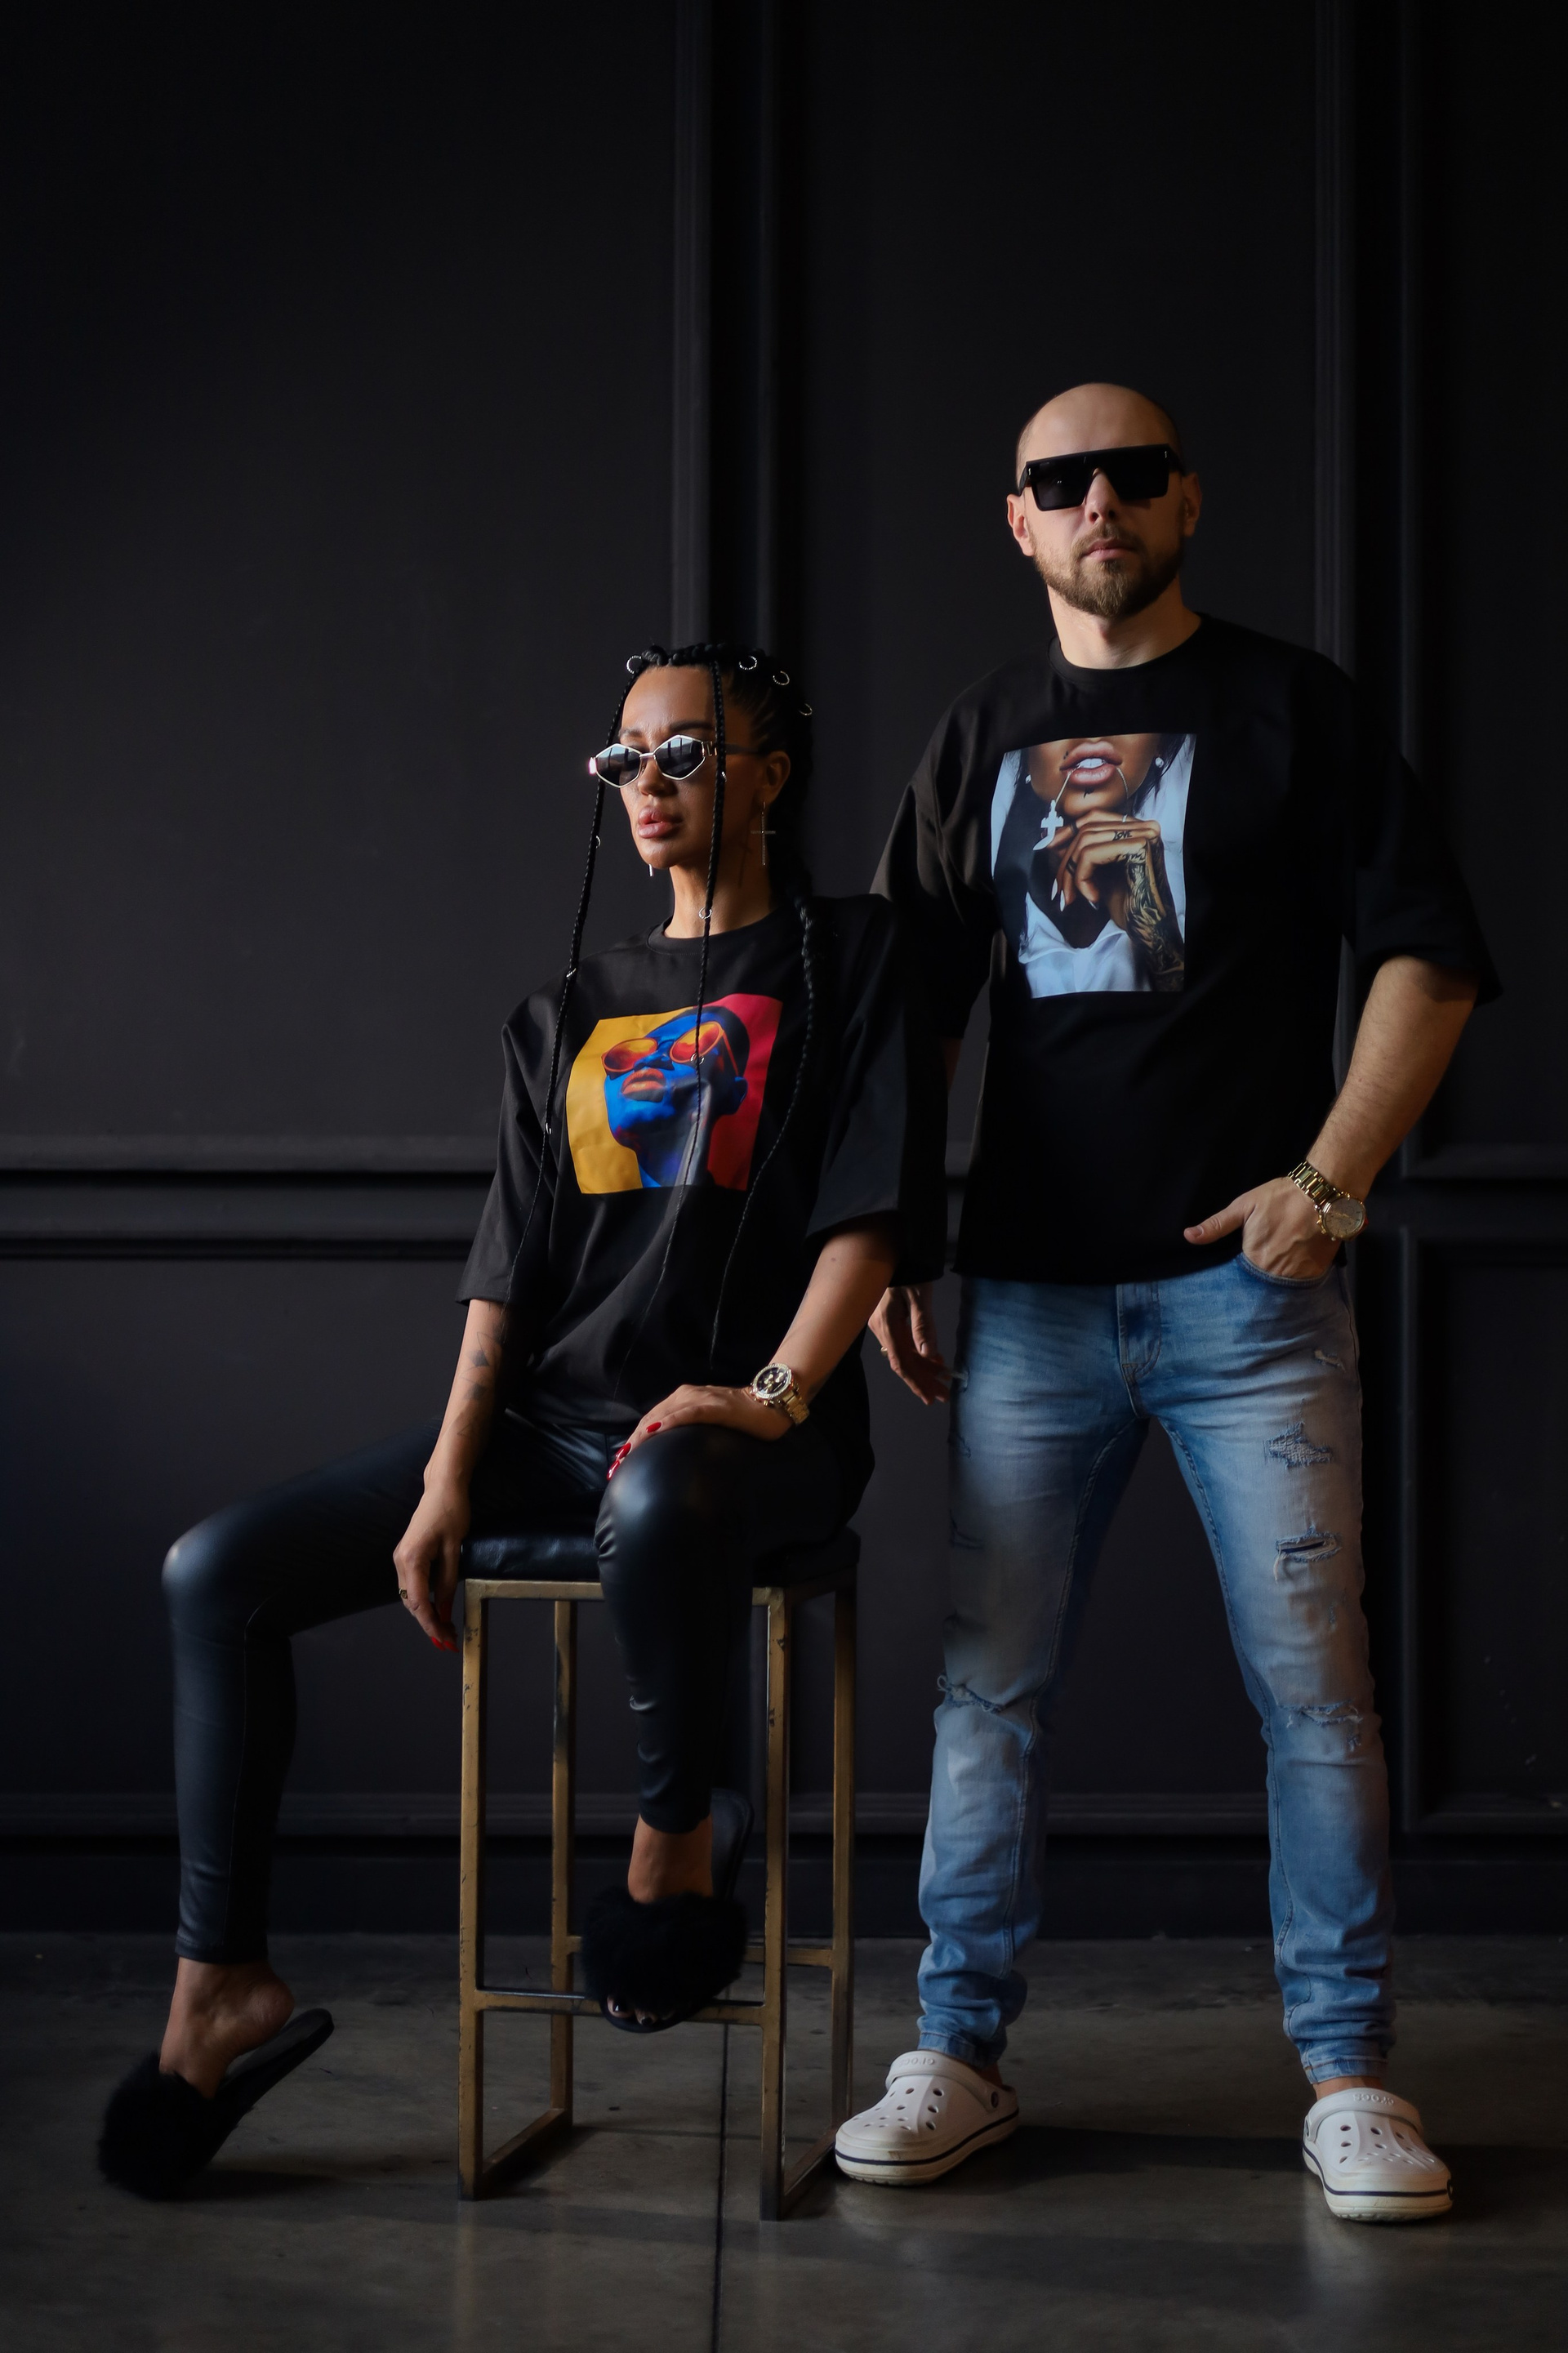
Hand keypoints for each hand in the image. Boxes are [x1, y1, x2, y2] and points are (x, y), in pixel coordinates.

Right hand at [391, 1476, 469, 1651]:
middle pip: (411, 1603)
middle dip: (429, 1623)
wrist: (442, 1487)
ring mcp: (400, 1558)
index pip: (419, 1602)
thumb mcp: (455, 1549)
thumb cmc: (451, 1512)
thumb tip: (444, 1611)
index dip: (431, 1625)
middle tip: (448, 1640)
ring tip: (446, 1629)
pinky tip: (437, 1609)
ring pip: (410, 1596)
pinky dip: (423, 1600)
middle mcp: (400, 1561)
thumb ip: (448, 1581)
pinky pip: (412, 1585)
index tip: (444, 1641)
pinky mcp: (405, 1556)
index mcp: (411, 1559)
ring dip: (426, 1614)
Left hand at [609, 1383, 787, 1475]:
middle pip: (651, 1418)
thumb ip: (689, 1430)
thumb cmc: (741, 1416)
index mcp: (683, 1399)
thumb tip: (673, 1453)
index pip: (651, 1419)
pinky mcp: (715, 1406)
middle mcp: (686, 1395)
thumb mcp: (708, 1422)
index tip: (620, 1461)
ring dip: (642, 1435)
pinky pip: (687, 1413)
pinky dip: (670, 1422)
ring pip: (663, 1415)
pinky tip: (655, 1432)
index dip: (634, 1439)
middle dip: (632, 1442)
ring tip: (628, 1454)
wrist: (771, 1403)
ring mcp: (700, 1399)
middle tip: (617, 1465)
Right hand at [870, 1282, 950, 1403]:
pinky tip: (932, 1359)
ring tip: (942, 1379)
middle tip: (943, 1394)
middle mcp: (881, 1328)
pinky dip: (917, 1353)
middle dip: (923, 1380)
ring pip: (903, 1354)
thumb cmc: (909, 1271)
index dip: (916, 1383)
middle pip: (902, 1362)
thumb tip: (928, 1355)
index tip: (931, 1397)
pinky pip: (902, 1343)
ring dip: (922, 1368)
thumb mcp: (920, 1297)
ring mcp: (882, 1325)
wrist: (893, 1251)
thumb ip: (923, 1326)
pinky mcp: (886, 1320)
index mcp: (887, 1325)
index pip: (901, 1363)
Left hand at [1054, 815, 1162, 914]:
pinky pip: (1091, 855)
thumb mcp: (1101, 872)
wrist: (1149, 930)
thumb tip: (1051, 839)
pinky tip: (1093, 898)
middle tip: (1059, 891)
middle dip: (1066, 862)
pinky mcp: (1138, 848)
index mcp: (1138, 829)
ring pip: (1086, 842)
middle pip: (1088, 829)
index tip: (1047, 848)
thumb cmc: (1127, 905)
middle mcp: (1145, 827)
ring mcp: (1144, 835)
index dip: (1068, 831)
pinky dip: (1082, 878)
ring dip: (1071, 874)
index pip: (1095, 817)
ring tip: (1071, 898)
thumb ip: (1084, 852)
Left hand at [1184, 1176, 1340, 1280]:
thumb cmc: (1280, 1198)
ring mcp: (1297, 1274)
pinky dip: (1298, 1276)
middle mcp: (1275, 1272)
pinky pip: (1302, 1283)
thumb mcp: (1243, 1207)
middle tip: (1265, 1261)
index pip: (1242, 1278)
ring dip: (1279, 1278)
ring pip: (1282, 1285)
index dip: (1242, 1273)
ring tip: (1280, 1264)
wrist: (1321, 1194)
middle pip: (1262, 1283)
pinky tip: (1296, 1264)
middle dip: (1260, 1277)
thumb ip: (1217, 1225)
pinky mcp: (1316, 1272)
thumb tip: (1188, 1236)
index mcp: (1254, 1258)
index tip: (1244, 1264)